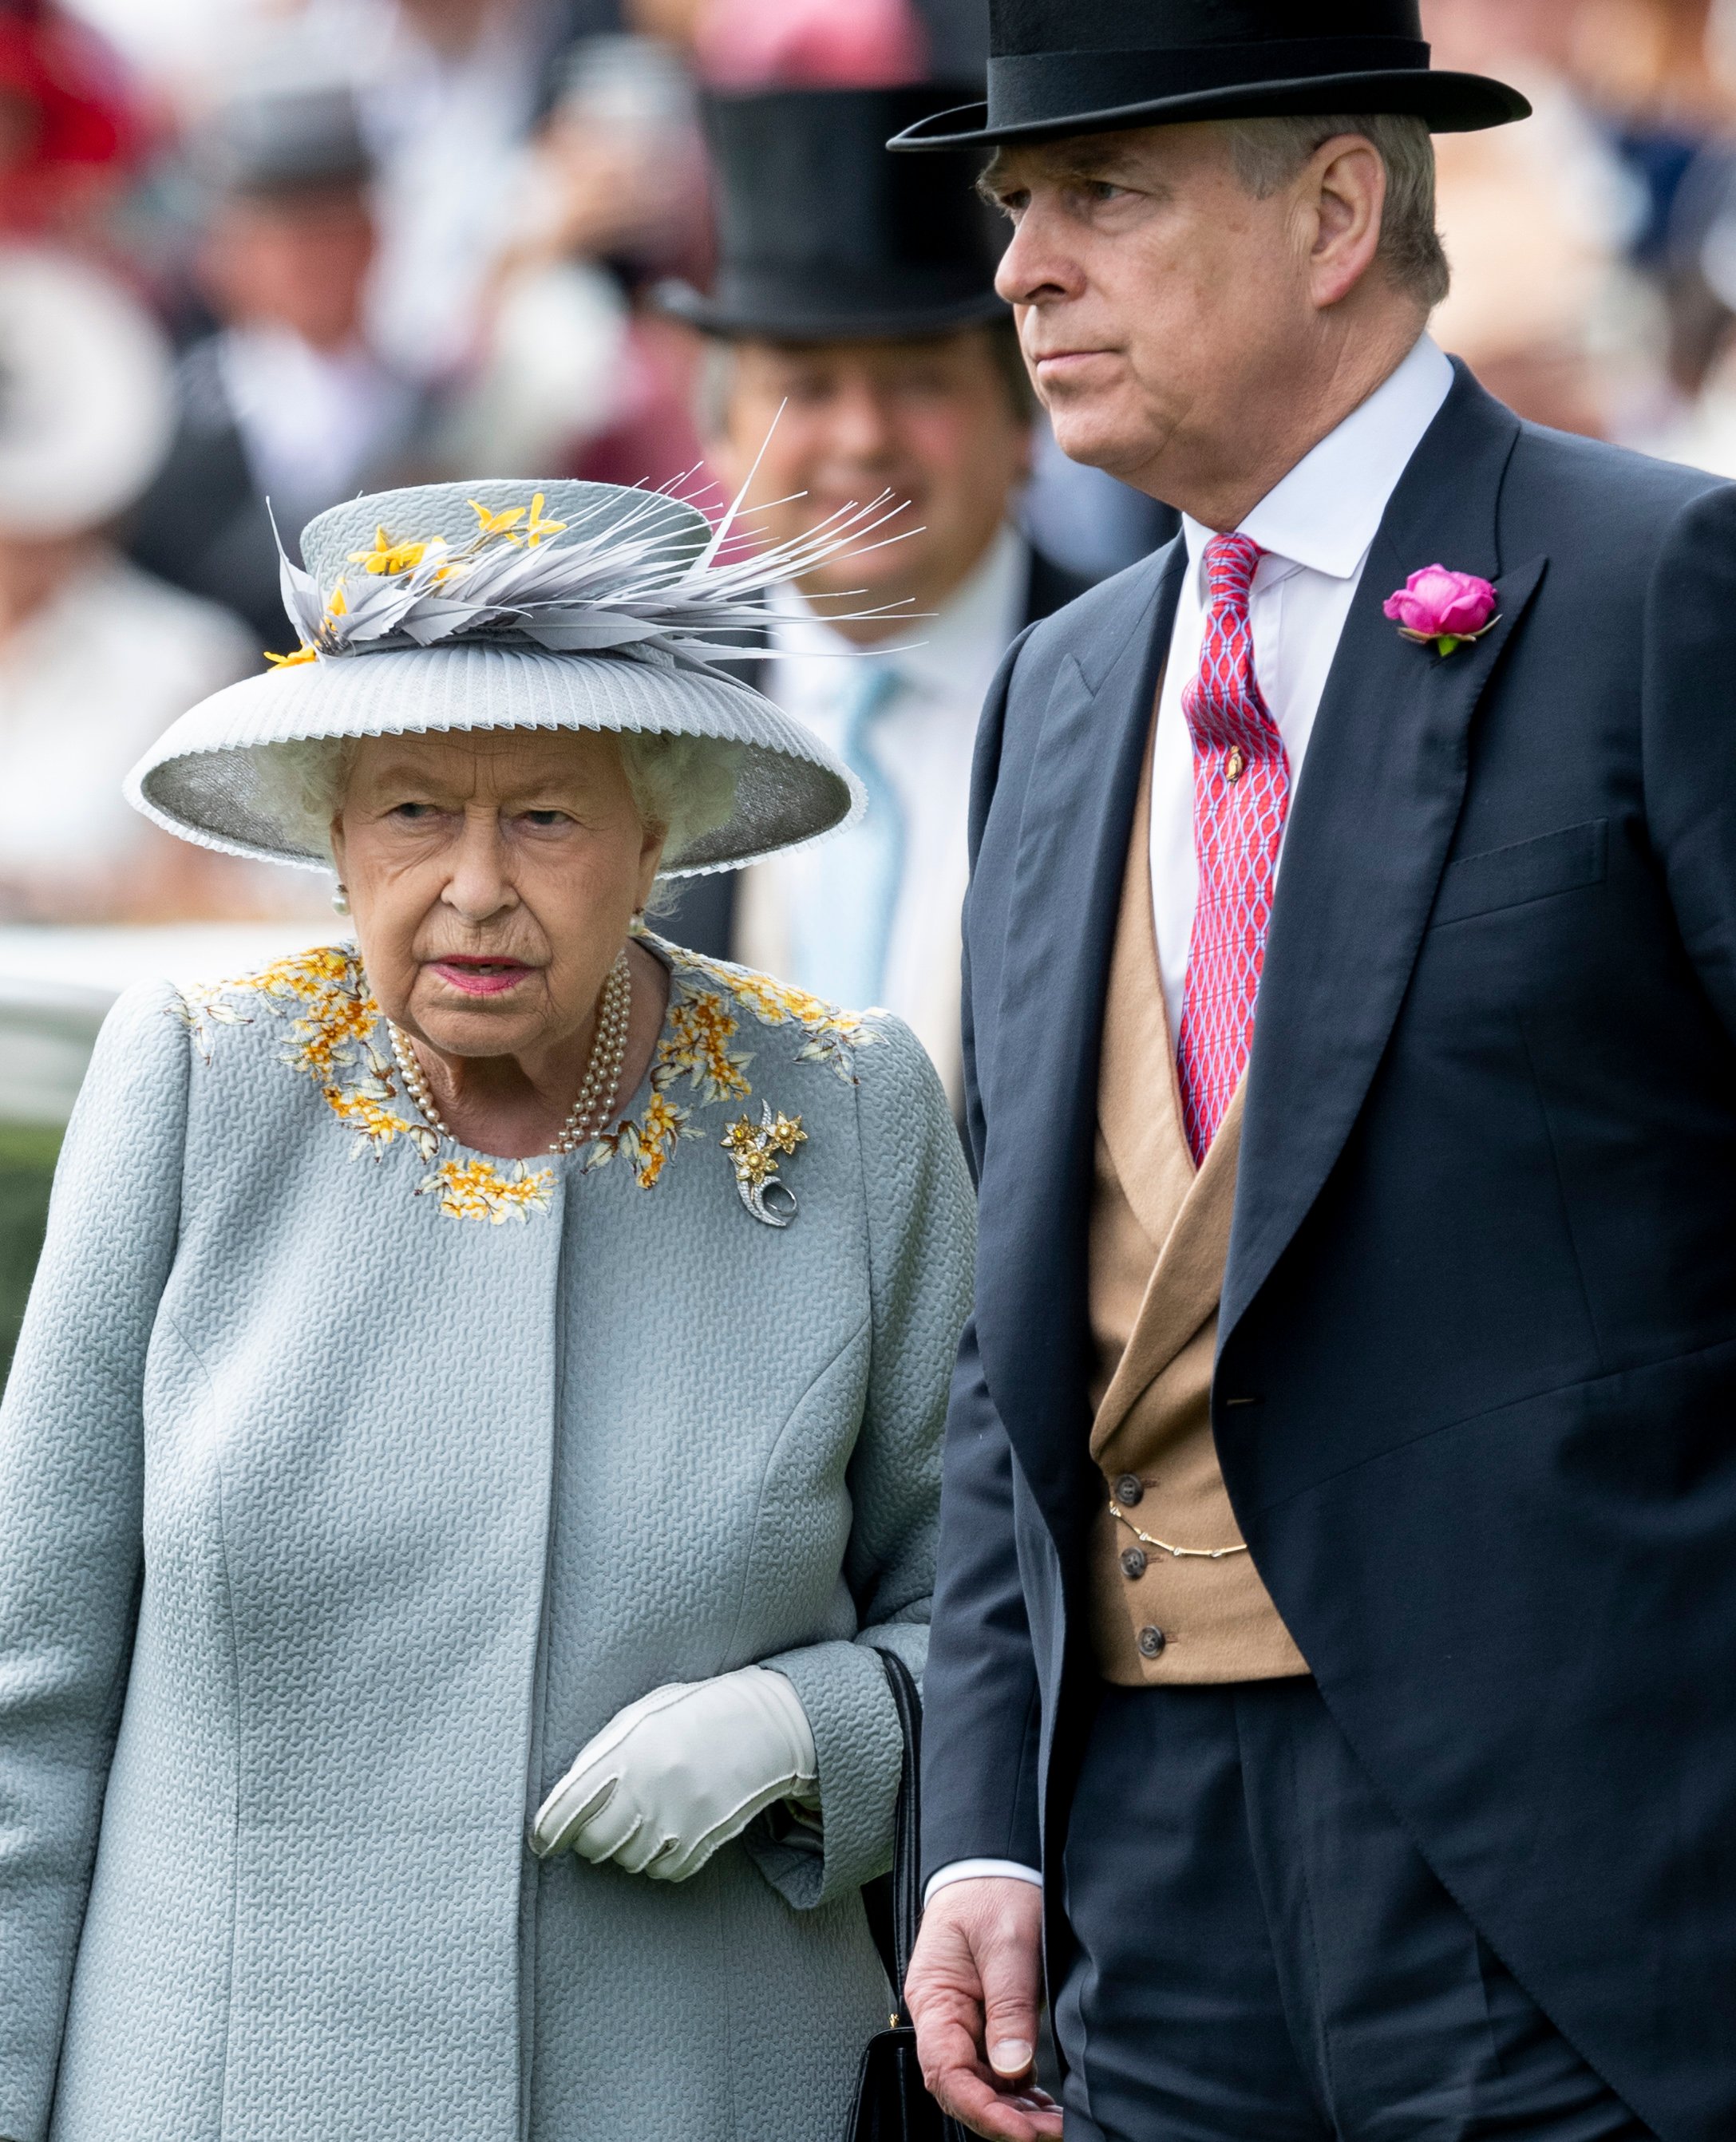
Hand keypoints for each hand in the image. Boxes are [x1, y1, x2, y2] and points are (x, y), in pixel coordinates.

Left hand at [530, 1664, 817, 1882]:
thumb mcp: (640, 1717)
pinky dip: (658, 1858)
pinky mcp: (704, 1841)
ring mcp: (678, 1818)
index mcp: (626, 1751)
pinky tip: (667, 1829)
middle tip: (597, 1823)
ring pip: (627, 1860)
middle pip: (595, 1843)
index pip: (568, 1807)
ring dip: (625, 1847)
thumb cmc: (691, 1716)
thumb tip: (563, 1800)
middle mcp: (649, 1788)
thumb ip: (600, 1755)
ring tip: (642, 1817)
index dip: (548, 1832)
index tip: (543, 1841)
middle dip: (589, 1838)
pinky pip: (663, 1870)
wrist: (760, 1726)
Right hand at [906, 1877, 1062, 2140]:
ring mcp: (965, 2020)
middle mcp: (944, 2016)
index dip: (982, 2109)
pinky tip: (1046, 2104)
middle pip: (963, 2088)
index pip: (947, 2072)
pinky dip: (1020, 2091)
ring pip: (982, 2083)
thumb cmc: (992, 1888)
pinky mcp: (988, 2018)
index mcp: (934, 1997)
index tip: (1021, 2129)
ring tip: (1056, 2123)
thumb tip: (1013, 2068)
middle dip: (1004, 2119)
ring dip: (1016, 2110)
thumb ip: (1009, 2004)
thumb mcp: (1007, 1942)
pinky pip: (997, 2068)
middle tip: (1052, 2132)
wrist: (997, 1858)